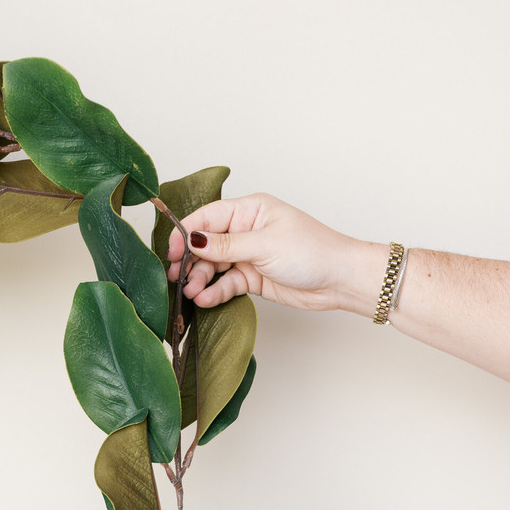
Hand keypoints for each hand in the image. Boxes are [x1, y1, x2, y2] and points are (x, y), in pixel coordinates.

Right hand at [166, 194, 356, 312]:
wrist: (339, 280)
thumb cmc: (312, 251)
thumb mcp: (265, 245)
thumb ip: (226, 245)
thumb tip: (193, 240)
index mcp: (250, 210)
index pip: (208, 217)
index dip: (186, 233)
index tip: (170, 251)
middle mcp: (246, 230)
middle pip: (206, 243)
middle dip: (189, 260)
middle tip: (175, 276)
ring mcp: (249, 255)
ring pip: (214, 266)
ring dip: (200, 279)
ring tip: (191, 292)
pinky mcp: (253, 278)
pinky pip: (226, 283)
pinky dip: (215, 291)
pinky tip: (205, 299)